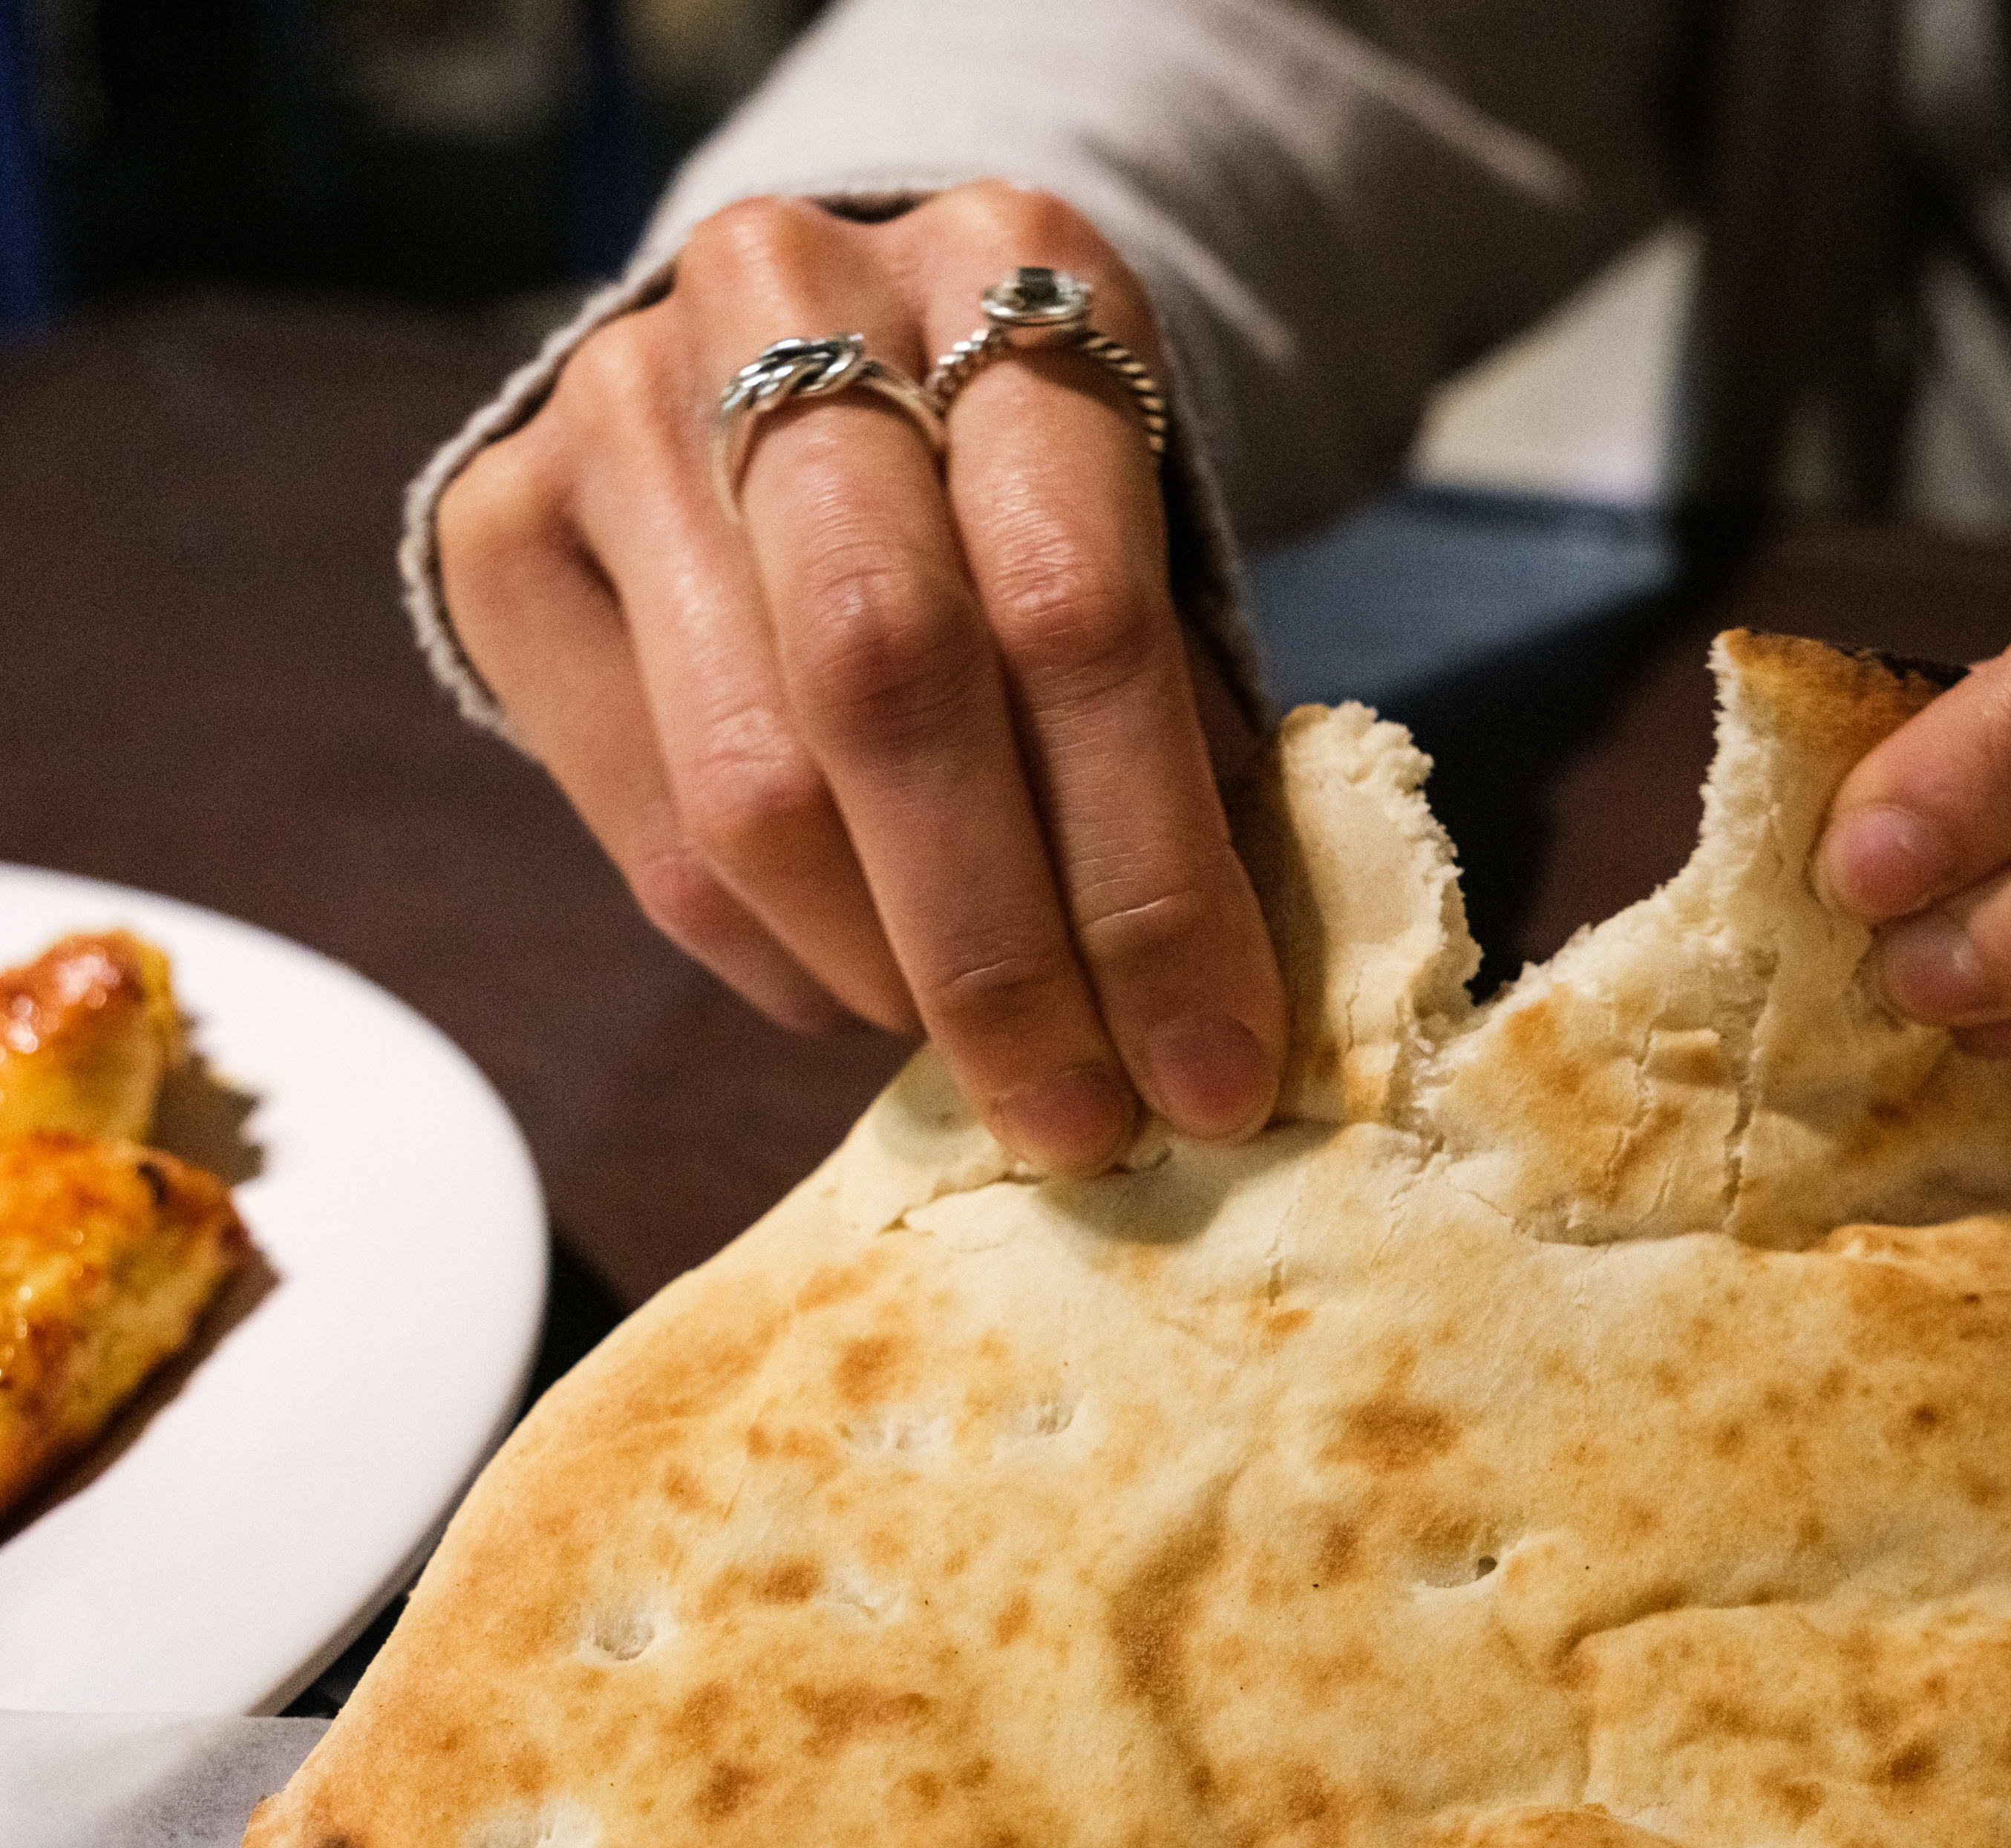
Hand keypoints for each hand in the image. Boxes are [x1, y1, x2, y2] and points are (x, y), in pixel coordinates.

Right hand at [437, 183, 1284, 1172]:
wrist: (813, 339)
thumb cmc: (1026, 482)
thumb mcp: (1143, 539)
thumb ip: (1184, 730)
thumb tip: (1211, 1008)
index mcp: (1011, 262)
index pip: (1076, 611)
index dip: (1148, 876)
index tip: (1213, 1066)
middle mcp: (789, 291)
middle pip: (885, 684)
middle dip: (1002, 958)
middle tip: (1083, 1123)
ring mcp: (614, 401)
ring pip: (750, 783)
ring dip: (888, 979)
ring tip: (994, 1069)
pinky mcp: (498, 526)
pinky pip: (648, 832)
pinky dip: (780, 962)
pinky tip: (863, 990)